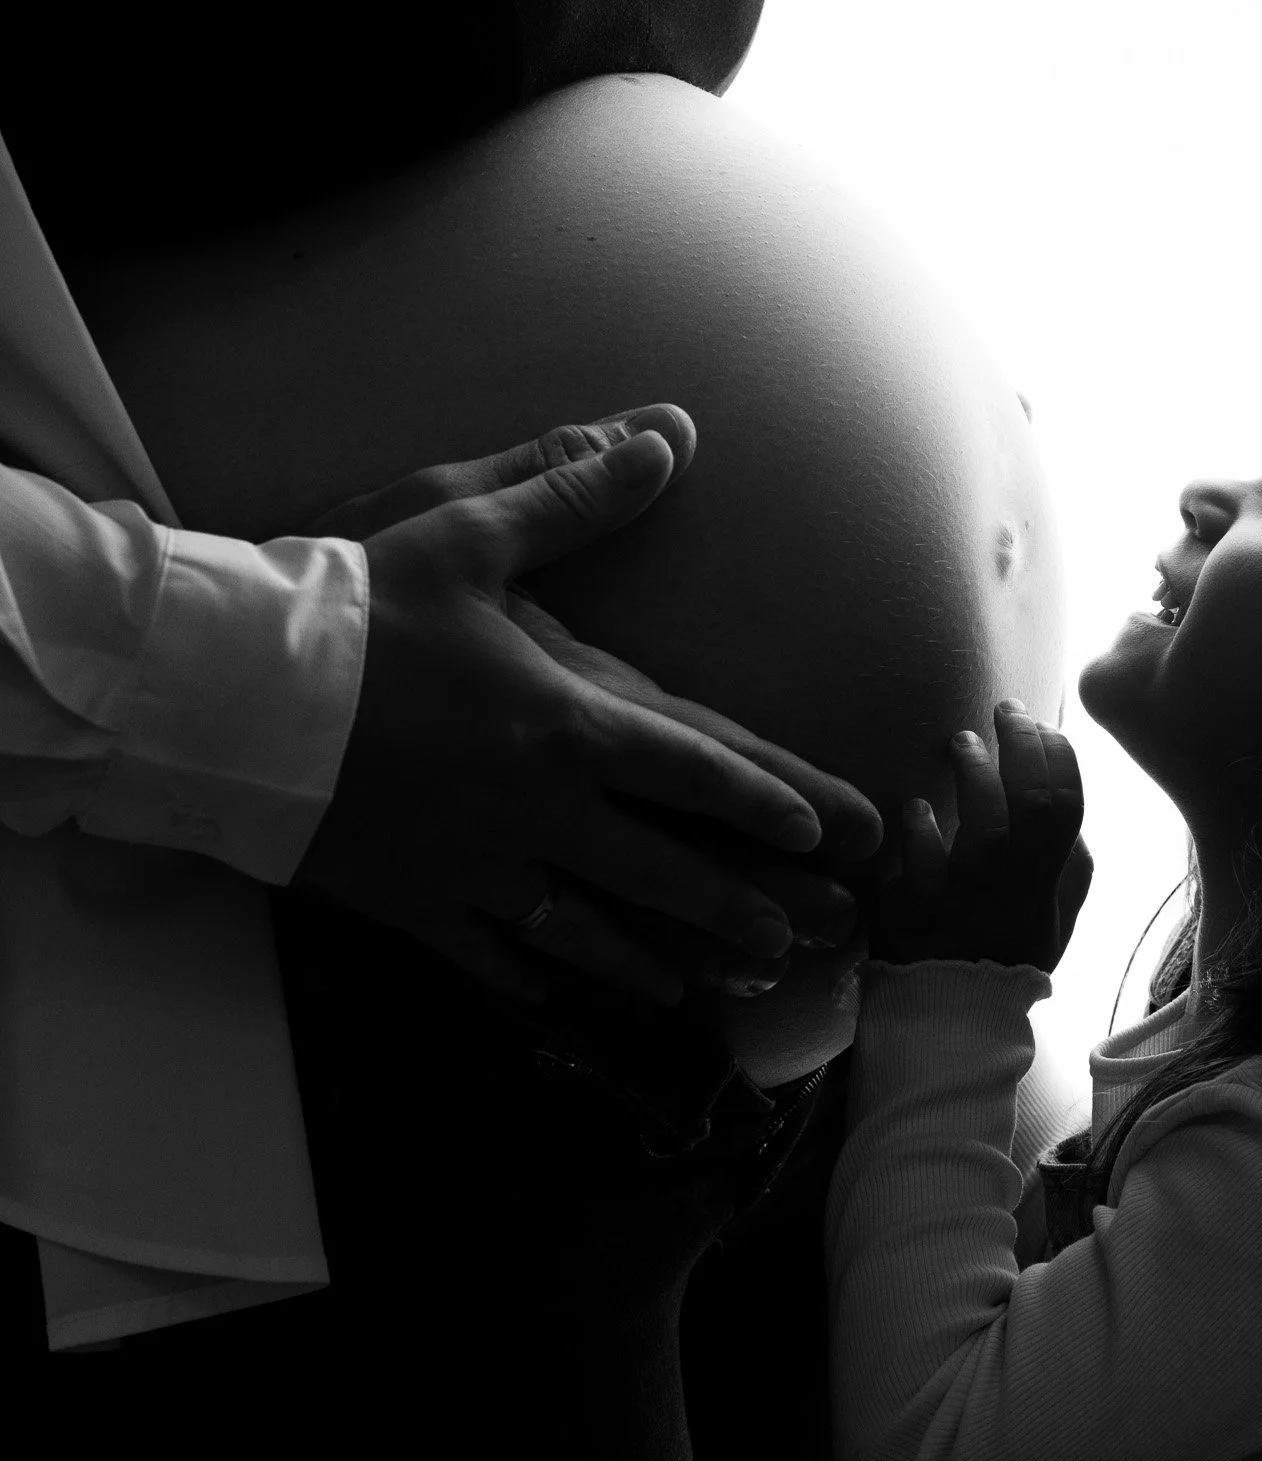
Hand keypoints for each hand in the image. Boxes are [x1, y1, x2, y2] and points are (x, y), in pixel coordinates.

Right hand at [294, 408, 884, 1010]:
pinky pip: (489, 960)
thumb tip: (667, 435)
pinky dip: (535, 984)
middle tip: (796, 938)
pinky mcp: (410, 905)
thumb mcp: (466, 531)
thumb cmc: (350, 606)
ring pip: (583, 935)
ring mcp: (473, 869)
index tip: (820, 834)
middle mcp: (534, 811)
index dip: (766, 804)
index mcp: (561, 723)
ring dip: (647, 964)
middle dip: (733, 907)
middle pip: (658, 872)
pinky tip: (566, 1001)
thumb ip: (573, 491)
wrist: (218, 691)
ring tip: (698, 988)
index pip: (693, 771)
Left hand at [868, 699, 1092, 973]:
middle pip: (1031, 805)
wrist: (949, 1021)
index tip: (1041, 722)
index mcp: (1046, 889)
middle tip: (1004, 711)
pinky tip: (916, 809)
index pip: (1067, 807)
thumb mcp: (1053, 922)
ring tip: (960, 743)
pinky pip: (918, 870)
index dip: (1057, 754)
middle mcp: (1011, 893)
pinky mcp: (911, 919)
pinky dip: (919, 833)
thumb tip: (1066, 809)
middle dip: (1021, 745)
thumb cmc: (1002, 957)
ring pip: (981, 830)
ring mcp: (963, 906)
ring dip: (973, 774)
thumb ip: (1069, 869)